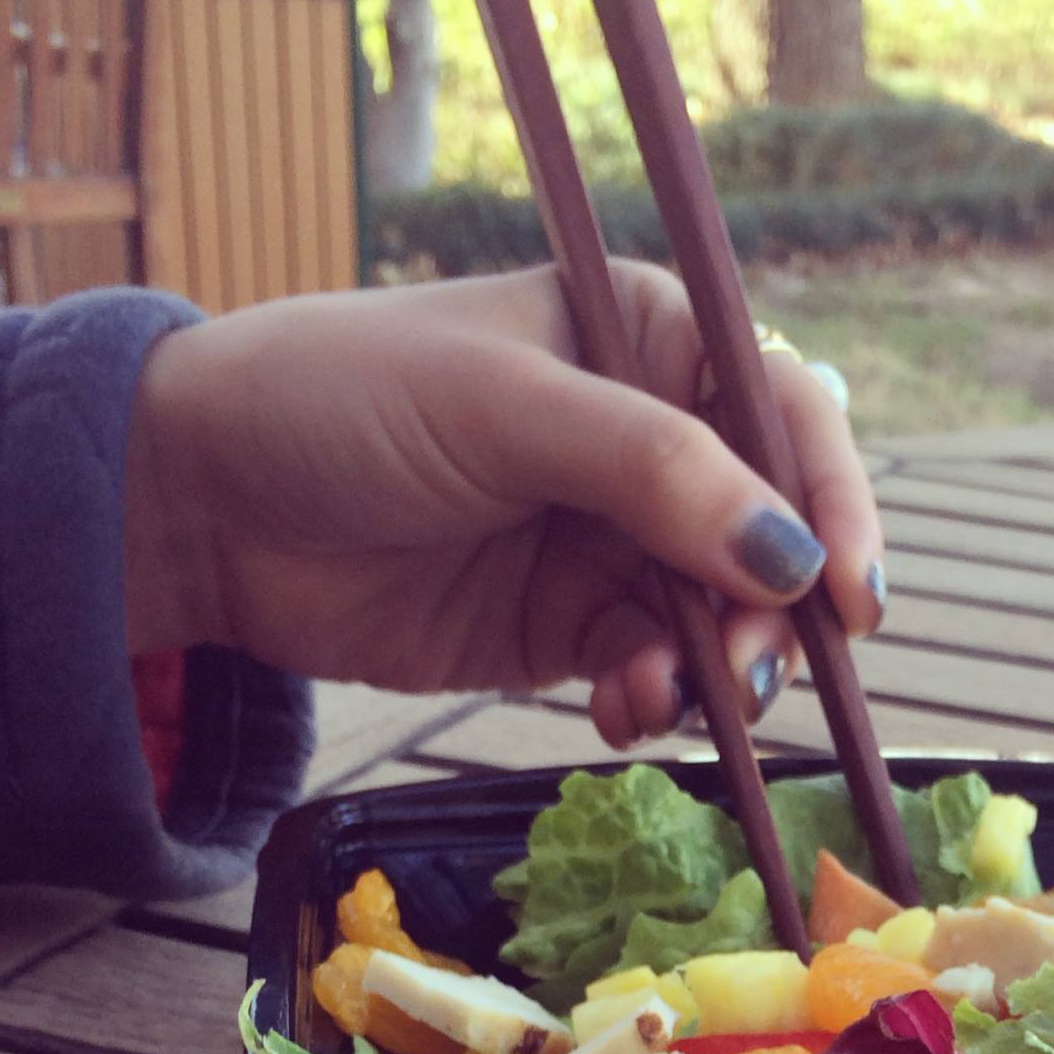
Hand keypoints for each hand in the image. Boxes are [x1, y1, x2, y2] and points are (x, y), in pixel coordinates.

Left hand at [122, 263, 883, 744]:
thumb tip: (789, 558)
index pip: (785, 413)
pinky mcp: (573, 626)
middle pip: (773, 531)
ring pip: (725, 615)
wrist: (205, 506)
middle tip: (747, 670)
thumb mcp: (504, 407)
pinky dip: (657, 699)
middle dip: (775, 607)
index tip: (848, 591)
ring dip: (721, 666)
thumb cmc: (346, 400)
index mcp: (649, 341)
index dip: (834, 499)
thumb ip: (650, 470)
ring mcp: (615, 540)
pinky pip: (656, 669)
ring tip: (676, 698)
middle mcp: (653, 440)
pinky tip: (623, 711)